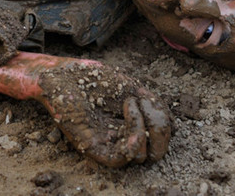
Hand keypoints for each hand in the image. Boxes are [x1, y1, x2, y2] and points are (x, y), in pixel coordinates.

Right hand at [0, 52, 171, 166]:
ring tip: (141, 97)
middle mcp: (110, 139)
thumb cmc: (42, 81)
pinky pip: (164, 124)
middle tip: (136, 102)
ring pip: (160, 142)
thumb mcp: (18, 80)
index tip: (130, 109)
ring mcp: (128, 128)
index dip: (134, 142)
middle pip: (147, 154)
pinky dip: (164, 113)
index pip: (119, 158)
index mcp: (88, 139)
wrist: (64, 76)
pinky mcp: (141, 113)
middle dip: (150, 132)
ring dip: (159, 122)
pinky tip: (146, 95)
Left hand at [35, 61, 171, 166]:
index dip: (166, 123)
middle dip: (161, 131)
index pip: (161, 136)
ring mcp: (108, 143)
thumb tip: (172, 128)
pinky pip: (121, 159)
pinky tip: (131, 121)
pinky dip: (134, 143)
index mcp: (133, 123)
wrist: (63, 75)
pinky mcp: (93, 148)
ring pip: (142, 156)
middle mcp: (122, 137)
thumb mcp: (131, 87)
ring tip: (129, 103)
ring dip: (145, 128)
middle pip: (156, 152)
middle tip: (148, 107)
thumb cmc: (92, 78)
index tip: (151, 100)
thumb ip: (152, 105)